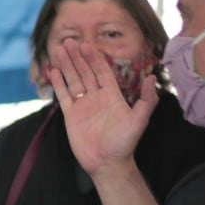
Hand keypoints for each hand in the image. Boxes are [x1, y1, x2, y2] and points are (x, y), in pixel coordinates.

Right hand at [48, 40, 157, 175]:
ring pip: (73, 81)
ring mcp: (82, 106)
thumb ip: (147, 99)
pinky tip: (53, 71)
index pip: (101, 71)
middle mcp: (96, 97)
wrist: (108, 163)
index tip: (86, 44)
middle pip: (85, 72)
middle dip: (77, 57)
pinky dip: (58, 84)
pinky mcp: (71, 115)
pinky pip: (63, 96)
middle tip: (69, 41)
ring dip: (66, 66)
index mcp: (111, 95)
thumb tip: (152, 77)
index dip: (94, 58)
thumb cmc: (125, 143)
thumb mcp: (139, 120)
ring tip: (59, 50)